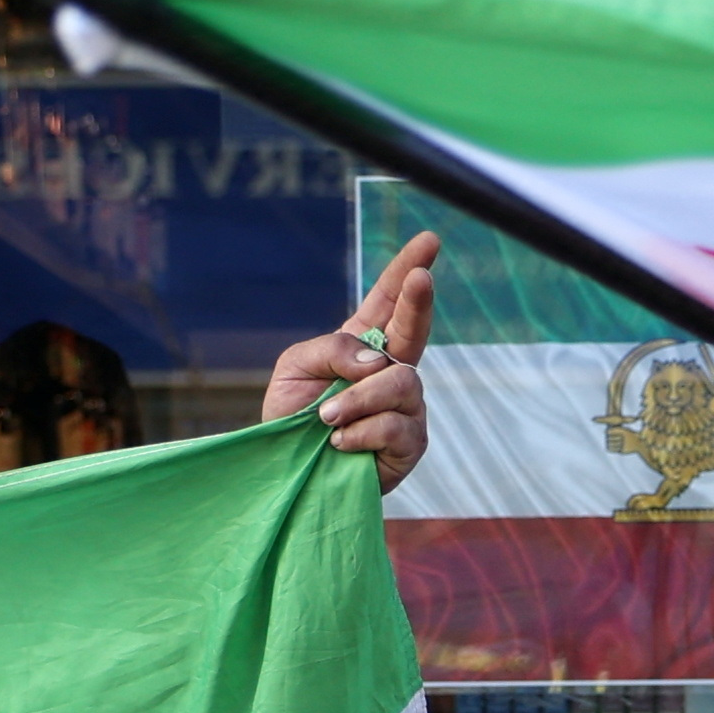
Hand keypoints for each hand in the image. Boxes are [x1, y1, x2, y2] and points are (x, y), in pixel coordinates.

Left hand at [264, 230, 440, 491]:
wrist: (283, 471)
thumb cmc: (290, 417)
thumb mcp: (295, 367)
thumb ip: (331, 349)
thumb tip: (377, 362)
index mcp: (361, 346)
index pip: (388, 302)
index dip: (407, 271)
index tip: (429, 241)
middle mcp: (389, 373)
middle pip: (413, 332)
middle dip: (419, 302)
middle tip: (422, 278)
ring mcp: (404, 408)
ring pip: (401, 384)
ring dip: (359, 399)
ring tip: (326, 419)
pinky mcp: (408, 445)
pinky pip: (398, 427)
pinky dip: (363, 432)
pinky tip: (340, 443)